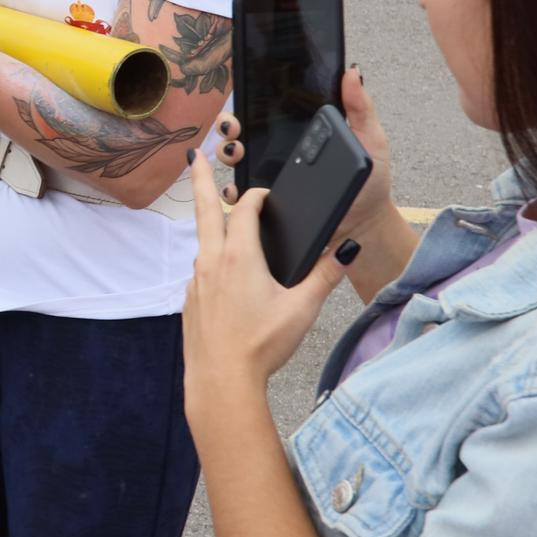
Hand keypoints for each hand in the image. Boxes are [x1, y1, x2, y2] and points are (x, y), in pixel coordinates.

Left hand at [181, 151, 350, 419]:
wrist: (221, 381)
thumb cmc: (262, 345)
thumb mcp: (302, 309)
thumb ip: (325, 276)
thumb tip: (345, 250)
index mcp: (238, 256)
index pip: (246, 210)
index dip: (259, 198)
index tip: (269, 197)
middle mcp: (211, 262)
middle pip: (205, 209)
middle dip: (200, 179)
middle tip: (194, 155)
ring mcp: (196, 281)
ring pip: (203, 243)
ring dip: (212, 227)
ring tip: (221, 221)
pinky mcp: (190, 301)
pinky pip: (201, 271)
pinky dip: (211, 262)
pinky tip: (226, 278)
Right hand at [212, 66, 397, 246]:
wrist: (366, 225)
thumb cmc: (370, 183)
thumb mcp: (369, 139)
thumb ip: (359, 107)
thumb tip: (352, 72)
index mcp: (299, 135)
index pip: (266, 114)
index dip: (249, 106)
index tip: (245, 105)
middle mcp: (279, 154)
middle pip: (241, 134)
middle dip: (228, 127)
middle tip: (236, 131)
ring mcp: (270, 179)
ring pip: (235, 162)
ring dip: (226, 153)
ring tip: (236, 155)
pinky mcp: (268, 206)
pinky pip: (242, 199)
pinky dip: (233, 192)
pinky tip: (238, 190)